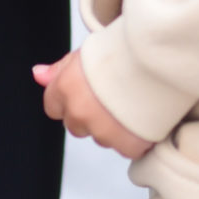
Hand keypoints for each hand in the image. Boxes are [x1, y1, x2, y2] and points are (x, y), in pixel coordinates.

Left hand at [32, 47, 150, 158]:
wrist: (161, 56)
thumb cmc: (125, 49)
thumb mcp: (88, 51)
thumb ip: (59, 69)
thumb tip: (37, 75)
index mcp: (66, 88)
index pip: (53, 108)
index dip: (72, 99)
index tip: (90, 91)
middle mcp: (80, 113)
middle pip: (76, 126)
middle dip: (91, 116)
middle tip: (115, 96)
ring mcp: (103, 131)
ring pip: (102, 137)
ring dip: (113, 127)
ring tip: (133, 102)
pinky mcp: (127, 145)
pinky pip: (127, 149)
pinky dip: (135, 139)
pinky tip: (145, 117)